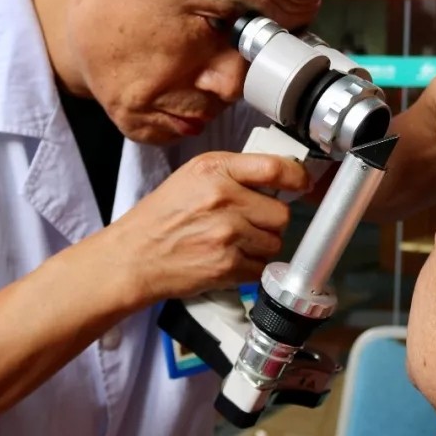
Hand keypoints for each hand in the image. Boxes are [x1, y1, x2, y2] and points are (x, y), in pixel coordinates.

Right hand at [78, 152, 309, 304]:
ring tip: (232, 243)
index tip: (301, 184)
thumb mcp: (192, 177)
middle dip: (270, 221)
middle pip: (281, 213)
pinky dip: (249, 268)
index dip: (297, 177)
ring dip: (260, 246)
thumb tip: (279, 177)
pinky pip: (260, 267)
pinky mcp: (227, 265)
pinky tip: (227, 259)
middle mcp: (223, 199)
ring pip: (274, 242)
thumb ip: (234, 173)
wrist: (133, 257)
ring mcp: (227, 234)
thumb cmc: (161, 217)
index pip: (275, 168)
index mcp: (214, 170)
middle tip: (249, 223)